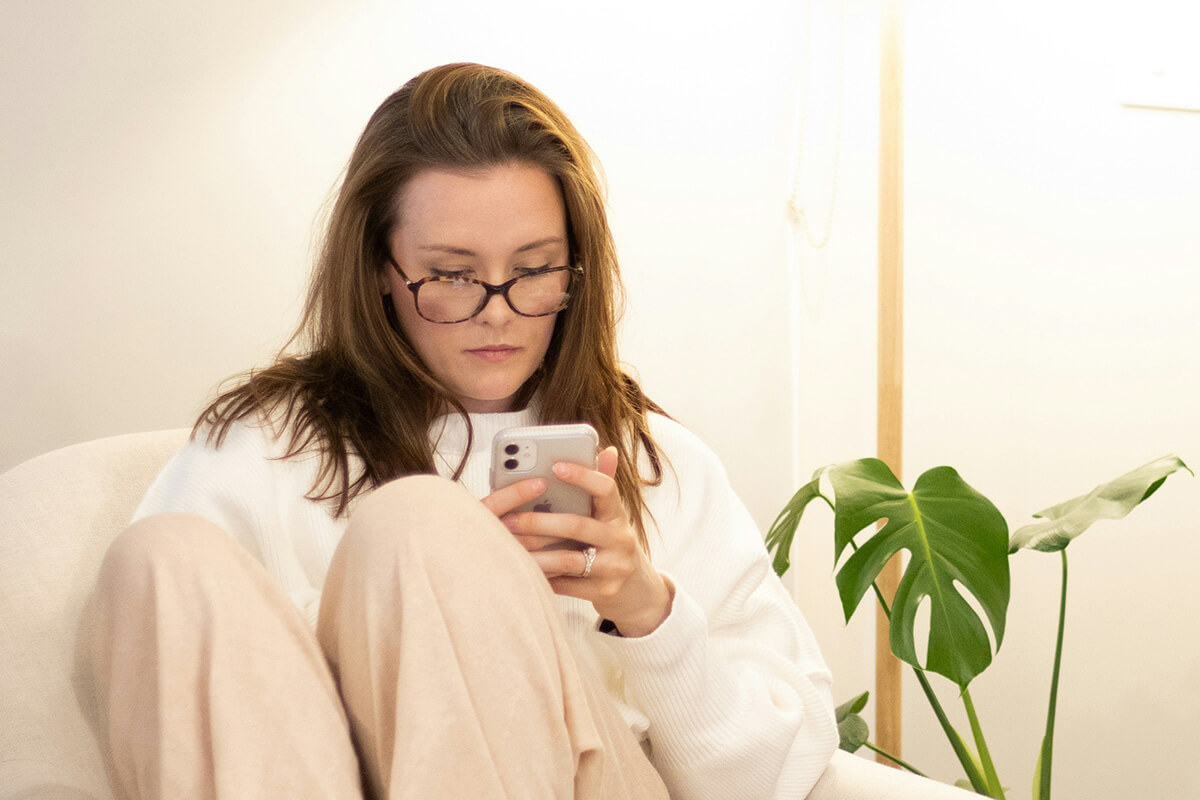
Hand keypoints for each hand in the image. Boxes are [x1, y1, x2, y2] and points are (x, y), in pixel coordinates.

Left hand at [500, 447, 673, 637]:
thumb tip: (608, 450)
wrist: (638, 592)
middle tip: (508, 520)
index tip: (556, 467)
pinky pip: (566, 585)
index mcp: (619, 516)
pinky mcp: (604, 592)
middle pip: (577, 525)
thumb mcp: (612, 518)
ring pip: (568, 559)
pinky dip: (542, 578)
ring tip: (509, 547)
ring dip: (535, 554)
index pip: (606, 489)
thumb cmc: (613, 547)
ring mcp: (615, 568)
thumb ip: (601, 489)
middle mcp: (621, 539)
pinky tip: (522, 570)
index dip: (583, 476)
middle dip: (538, 522)